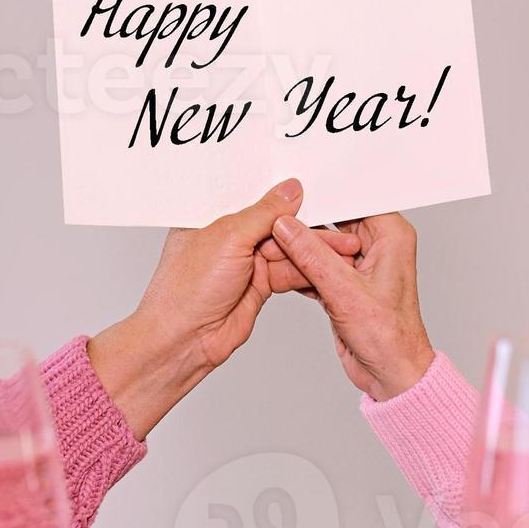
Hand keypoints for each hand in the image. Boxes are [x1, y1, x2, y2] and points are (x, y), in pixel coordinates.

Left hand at [89, 182, 352, 435]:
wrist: (184, 342)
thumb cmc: (185, 290)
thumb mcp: (228, 238)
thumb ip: (263, 213)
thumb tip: (289, 190)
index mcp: (212, 215)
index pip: (255, 195)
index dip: (285, 192)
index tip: (316, 185)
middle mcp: (229, 237)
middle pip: (278, 223)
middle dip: (309, 225)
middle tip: (341, 223)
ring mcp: (244, 261)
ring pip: (288, 249)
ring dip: (315, 250)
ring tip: (344, 247)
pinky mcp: (259, 284)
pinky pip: (290, 271)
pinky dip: (309, 270)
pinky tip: (329, 266)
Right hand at [266, 210, 436, 400]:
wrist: (392, 375)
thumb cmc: (390, 338)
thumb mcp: (345, 292)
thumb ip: (312, 256)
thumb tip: (287, 228)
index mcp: (390, 237)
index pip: (353, 200)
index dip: (323, 196)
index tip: (294, 198)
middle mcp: (377, 246)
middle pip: (333, 220)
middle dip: (304, 224)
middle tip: (276, 222)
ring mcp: (358, 266)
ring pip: (320, 244)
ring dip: (297, 249)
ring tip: (272, 245)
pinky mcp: (343, 284)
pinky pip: (315, 265)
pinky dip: (298, 268)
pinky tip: (279, 267)